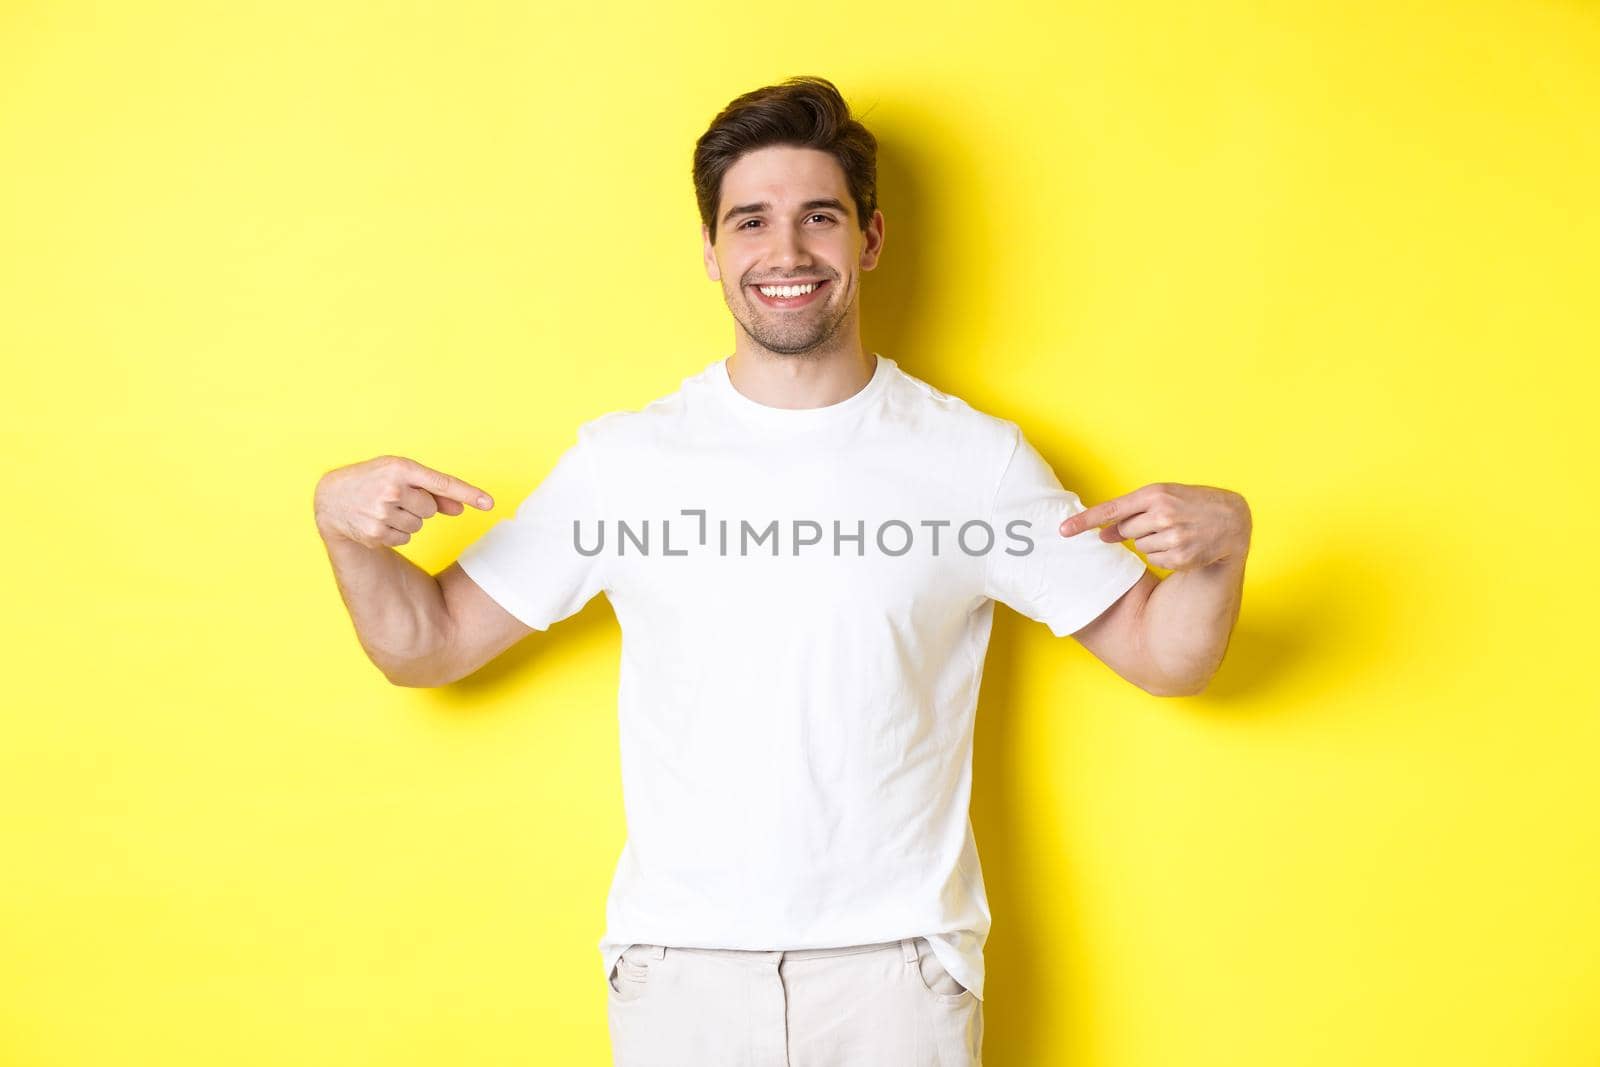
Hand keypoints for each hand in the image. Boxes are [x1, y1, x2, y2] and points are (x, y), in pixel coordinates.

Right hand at [314, 455, 493, 547]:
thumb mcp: (401, 475)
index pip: (442, 483)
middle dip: (419, 505)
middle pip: (431, 508)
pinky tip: (377, 521)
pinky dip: (396, 532)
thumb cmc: (374, 480)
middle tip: (394, 497)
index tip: (489, 503)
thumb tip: (461, 509)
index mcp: (401, 468)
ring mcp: (383, 513)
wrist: (332, 498)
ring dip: (407, 519)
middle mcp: (392, 489)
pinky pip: (406, 538)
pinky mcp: (376, 533)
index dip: (468, 494)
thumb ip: (433, 490)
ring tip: (383, 508)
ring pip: (419, 525)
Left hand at [1058, 483, 1250, 570]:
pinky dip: (1165, 555)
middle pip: (1125, 531)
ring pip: (1139, 547)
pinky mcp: (1180, 557)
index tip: (1063, 530)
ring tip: (1177, 531)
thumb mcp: (1164, 497)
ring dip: (1152, 542)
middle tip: (1161, 523)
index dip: (1086, 521)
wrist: (1233, 519)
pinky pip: (1155, 560)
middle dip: (1136, 530)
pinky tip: (1183, 544)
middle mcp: (1162, 514)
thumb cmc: (1192, 504)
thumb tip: (1102, 534)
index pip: (1112, 509)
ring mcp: (1172, 537)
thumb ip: (1131, 512)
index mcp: (1155, 494)